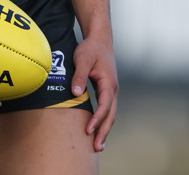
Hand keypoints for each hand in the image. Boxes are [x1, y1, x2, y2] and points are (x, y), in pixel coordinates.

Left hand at [71, 35, 117, 151]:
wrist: (100, 40)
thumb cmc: (91, 49)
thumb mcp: (82, 59)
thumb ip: (79, 76)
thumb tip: (75, 93)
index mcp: (109, 83)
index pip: (104, 106)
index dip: (97, 119)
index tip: (88, 130)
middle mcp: (113, 89)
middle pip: (111, 115)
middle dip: (104, 131)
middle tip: (96, 147)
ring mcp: (111, 90)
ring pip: (110, 114)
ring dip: (105, 129)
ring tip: (98, 145)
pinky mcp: (107, 90)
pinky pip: (107, 109)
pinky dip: (104, 121)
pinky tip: (97, 129)